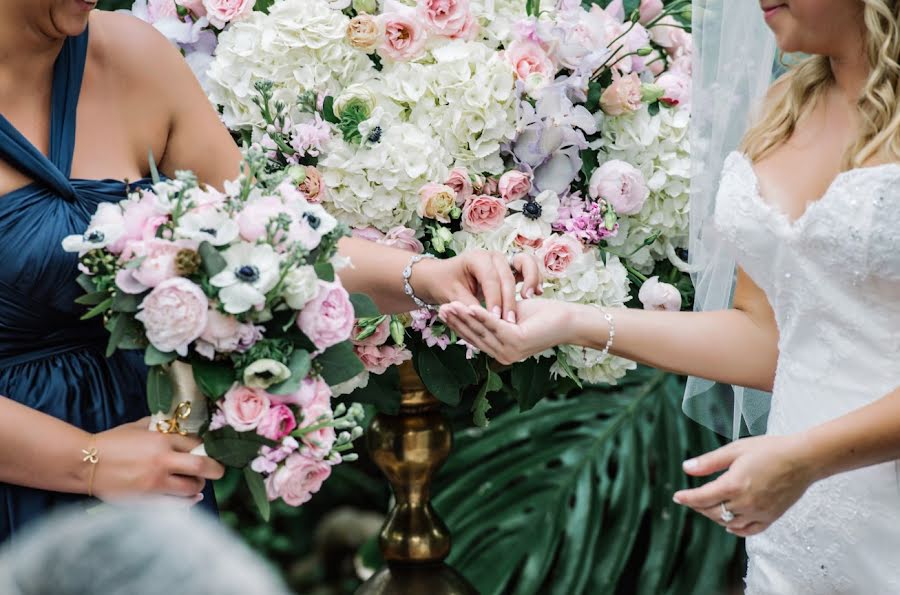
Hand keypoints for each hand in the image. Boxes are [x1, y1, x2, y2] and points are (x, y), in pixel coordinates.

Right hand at [91, 418, 224, 500]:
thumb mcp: (137, 426)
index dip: (206, 449)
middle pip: (202, 467)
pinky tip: (191, 499)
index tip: (208, 452)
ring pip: (191, 489)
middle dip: (216, 470)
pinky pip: (176, 505)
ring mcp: (155, 483)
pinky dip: (188, 502)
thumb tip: (176, 427)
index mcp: (161, 441)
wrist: (85, 463)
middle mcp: (162, 462)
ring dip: (198, 486)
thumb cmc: (110, 442)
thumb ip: (159, 427)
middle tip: (219, 471)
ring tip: (196, 484)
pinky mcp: (146, 500)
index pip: (196, 444)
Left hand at [415, 250, 542, 322]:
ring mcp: (504, 260)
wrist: (443, 276)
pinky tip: (537, 293)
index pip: (490, 279)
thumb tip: (483, 321)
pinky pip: (527, 269)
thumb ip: (469, 306)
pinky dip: (533, 279)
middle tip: (511, 321)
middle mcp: (493, 256)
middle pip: (507, 276)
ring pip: (523, 267)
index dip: (494, 300)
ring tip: (529, 299)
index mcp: (477, 257)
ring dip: (529, 283)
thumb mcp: (453, 295)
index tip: (496, 319)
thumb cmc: (445, 283)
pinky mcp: (511, 268)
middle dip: (509, 301)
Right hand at [439, 299, 578, 364]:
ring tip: (448, 305)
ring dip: (463, 318)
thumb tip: (472, 311)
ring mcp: (511, 352)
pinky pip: (494, 325)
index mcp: (501, 352)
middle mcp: (504, 356)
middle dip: (456, 322)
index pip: (474, 337)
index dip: (458, 325)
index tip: (444, 310)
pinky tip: (467, 305)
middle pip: (474, 335)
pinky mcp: (517, 342)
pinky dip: (480, 315)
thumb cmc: (542, 315)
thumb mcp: (510, 314)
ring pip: (481, 330)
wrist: (567, 318)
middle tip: (440, 308)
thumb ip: (493, 316)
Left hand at [672, 434, 816, 536]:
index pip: (702, 497)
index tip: (677, 497)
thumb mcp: (735, 449)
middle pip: (712, 511)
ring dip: (714, 516)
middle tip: (691, 499)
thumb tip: (686, 468)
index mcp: (733, 485)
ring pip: (728, 522)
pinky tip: (729, 524)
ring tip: (708, 507)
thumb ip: (709, 461)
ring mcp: (759, 512)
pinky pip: (749, 530)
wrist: (803, 459)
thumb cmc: (770, 450)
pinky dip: (736, 529)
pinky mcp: (771, 517)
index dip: (687, 498)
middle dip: (698, 506)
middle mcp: (745, 503)